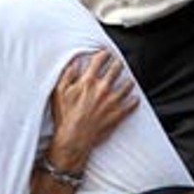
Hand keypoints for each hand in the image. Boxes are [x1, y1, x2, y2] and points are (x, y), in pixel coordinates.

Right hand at [49, 51, 137, 166]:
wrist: (73, 140)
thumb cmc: (65, 117)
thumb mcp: (59, 93)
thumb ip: (67, 75)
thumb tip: (75, 63)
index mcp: (88, 82)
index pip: (100, 61)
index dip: (104, 54)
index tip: (106, 54)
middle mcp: (103, 89)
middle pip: (116, 69)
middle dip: (118, 64)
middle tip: (118, 63)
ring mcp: (112, 101)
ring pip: (127, 85)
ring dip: (127, 81)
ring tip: (127, 81)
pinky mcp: (118, 114)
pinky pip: (132, 104)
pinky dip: (134, 100)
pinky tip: (134, 99)